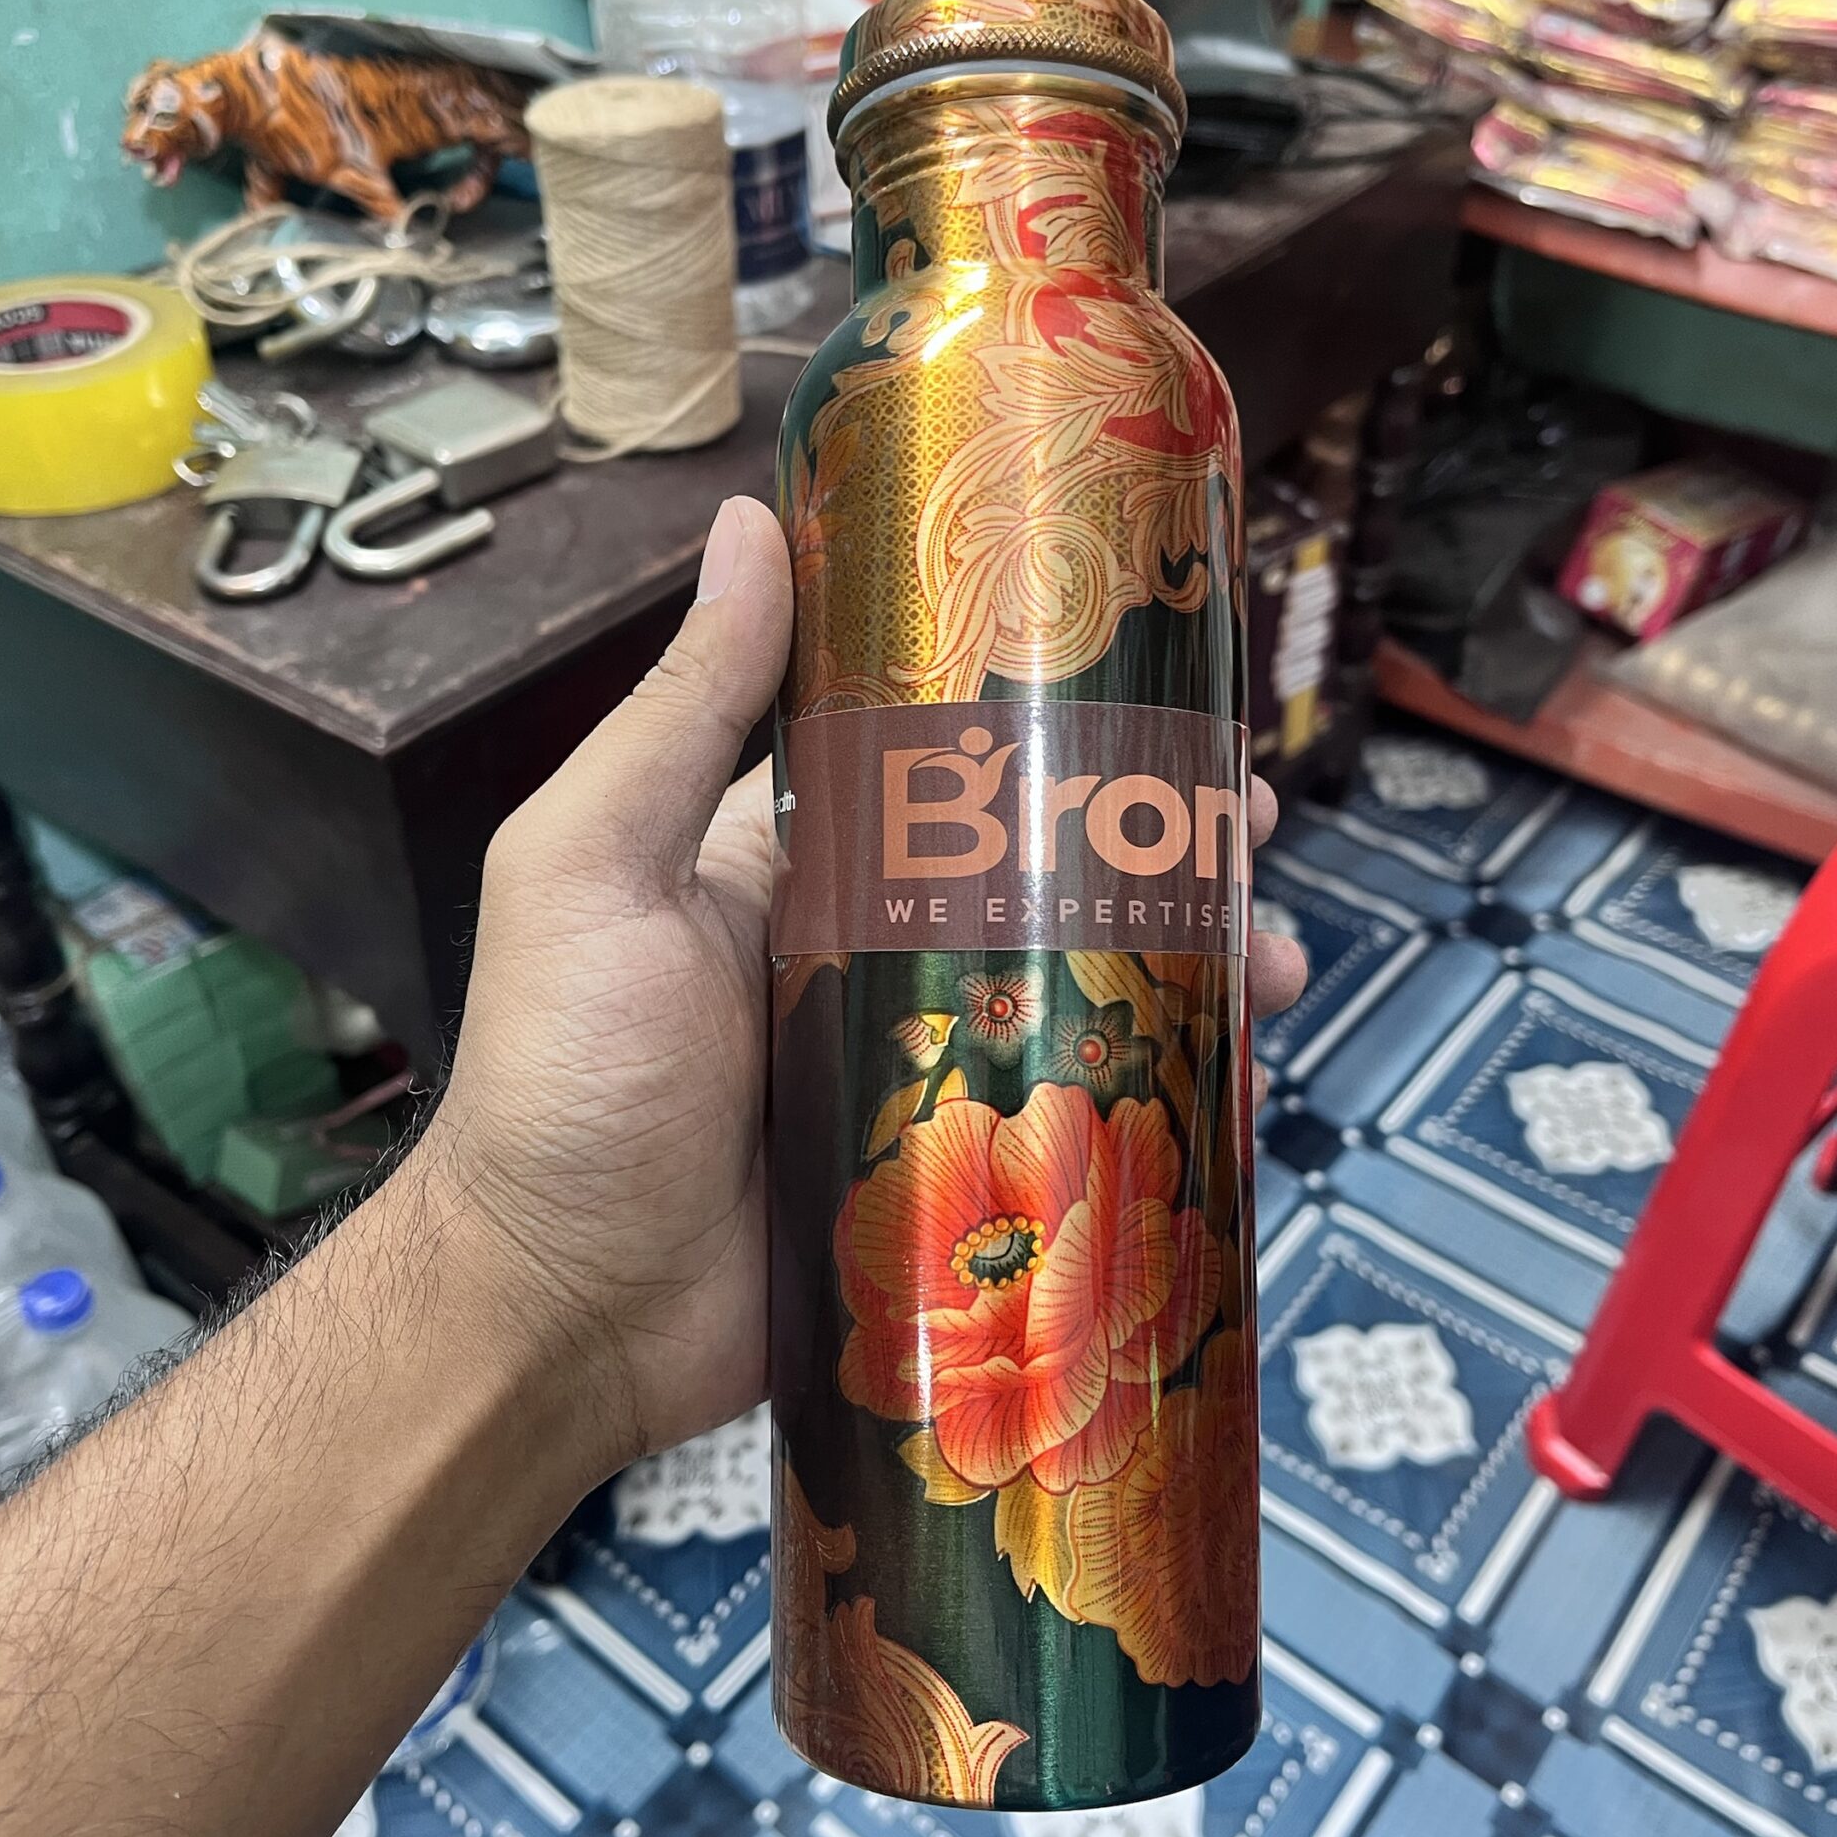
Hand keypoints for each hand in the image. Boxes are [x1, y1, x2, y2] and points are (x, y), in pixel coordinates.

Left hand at [422, 496, 1306, 1486]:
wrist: (564, 1314)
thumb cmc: (559, 1078)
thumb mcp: (594, 864)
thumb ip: (682, 712)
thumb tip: (748, 522)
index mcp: (799, 860)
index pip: (950, 758)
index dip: (1056, 715)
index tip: (1163, 676)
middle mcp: (873, 949)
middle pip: (1047, 872)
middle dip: (1163, 841)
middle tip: (1257, 823)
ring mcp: (923, 1066)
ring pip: (1084, 992)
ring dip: (1192, 965)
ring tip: (1277, 960)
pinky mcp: (954, 1178)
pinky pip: (1076, 1123)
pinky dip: (1162, 1095)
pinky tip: (1241, 1082)